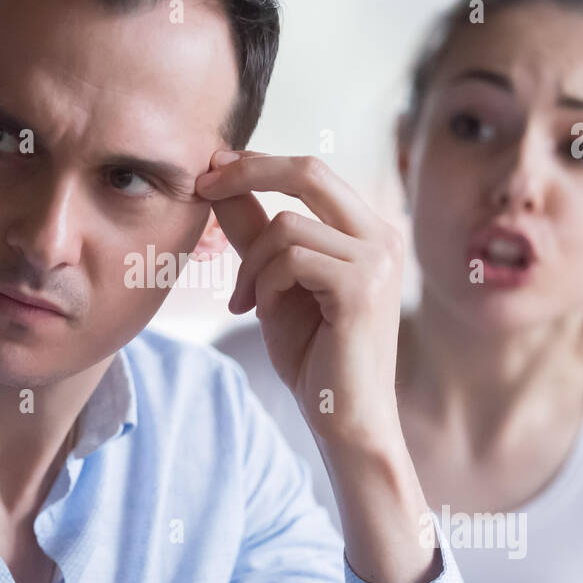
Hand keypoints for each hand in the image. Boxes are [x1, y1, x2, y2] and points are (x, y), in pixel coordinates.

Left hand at [195, 150, 404, 448]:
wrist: (344, 418)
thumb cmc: (314, 355)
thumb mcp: (273, 281)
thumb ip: (253, 231)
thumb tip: (219, 181)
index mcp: (368, 231)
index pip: (311, 172)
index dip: (258, 163)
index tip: (211, 171)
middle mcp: (381, 237)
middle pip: (310, 170)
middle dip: (248, 172)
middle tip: (201, 186)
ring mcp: (377, 260)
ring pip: (287, 225)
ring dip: (250, 264)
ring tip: (246, 302)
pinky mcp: (361, 287)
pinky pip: (291, 260)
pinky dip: (264, 284)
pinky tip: (262, 313)